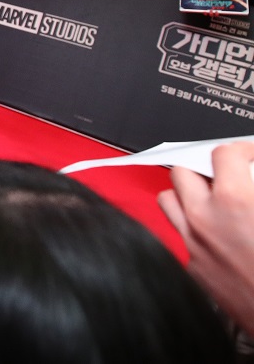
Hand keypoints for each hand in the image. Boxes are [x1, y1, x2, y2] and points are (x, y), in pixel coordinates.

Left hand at [158, 142, 253, 334]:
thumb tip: (251, 172)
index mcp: (233, 202)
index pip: (222, 154)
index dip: (240, 149)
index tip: (248, 154)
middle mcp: (204, 220)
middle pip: (183, 171)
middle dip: (205, 166)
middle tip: (226, 172)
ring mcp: (193, 244)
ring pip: (169, 199)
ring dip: (188, 192)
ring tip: (212, 194)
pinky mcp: (193, 266)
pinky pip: (179, 232)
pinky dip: (193, 224)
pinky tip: (217, 229)